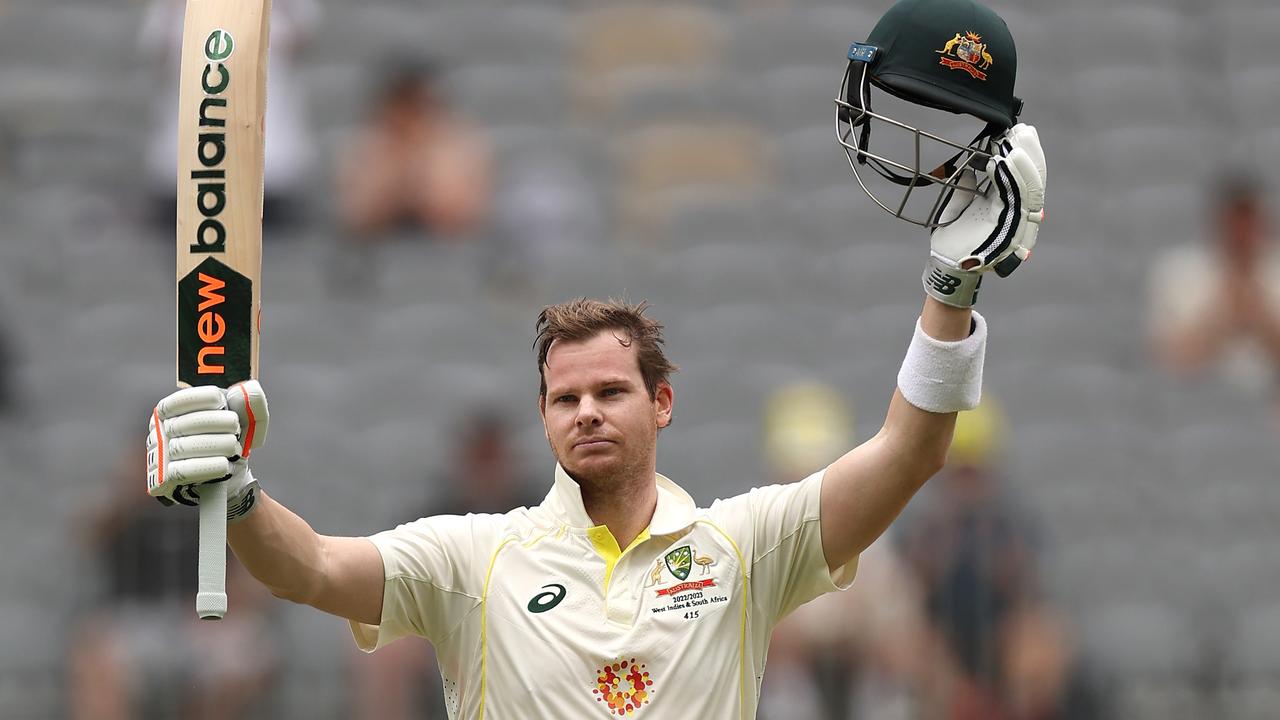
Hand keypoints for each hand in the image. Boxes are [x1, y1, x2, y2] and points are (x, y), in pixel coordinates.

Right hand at [146, 380, 268, 521]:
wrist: (228, 479)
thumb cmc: (230, 441)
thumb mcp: (246, 420)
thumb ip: (251, 401)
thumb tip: (248, 388)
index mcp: (172, 411)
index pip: (179, 400)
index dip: (202, 397)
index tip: (222, 402)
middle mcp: (159, 431)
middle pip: (186, 423)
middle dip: (218, 423)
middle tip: (236, 429)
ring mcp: (159, 456)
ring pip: (185, 447)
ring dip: (217, 445)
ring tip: (233, 447)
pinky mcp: (163, 480)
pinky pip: (183, 471)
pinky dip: (209, 466)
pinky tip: (225, 464)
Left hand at [925, 123, 1046, 306]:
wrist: (945, 267)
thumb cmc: (951, 242)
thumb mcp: (956, 209)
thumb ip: (965, 191)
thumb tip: (970, 170)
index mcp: (1005, 207)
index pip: (1021, 177)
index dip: (1022, 155)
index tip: (1017, 132)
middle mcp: (1015, 214)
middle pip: (1032, 180)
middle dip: (1029, 154)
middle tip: (1024, 130)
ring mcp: (1013, 224)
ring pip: (1027, 189)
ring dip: (1022, 165)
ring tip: (1015, 144)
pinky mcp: (1007, 232)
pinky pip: (1013, 201)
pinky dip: (1009, 181)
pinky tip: (1003, 163)